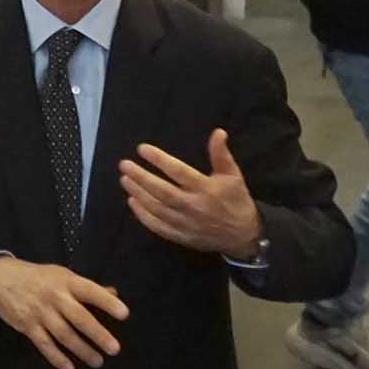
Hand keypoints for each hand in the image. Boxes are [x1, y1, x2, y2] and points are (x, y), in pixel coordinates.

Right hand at [0, 257, 129, 368]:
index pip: (90, 291)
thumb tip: (113, 294)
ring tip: (98, 361)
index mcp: (66, 282)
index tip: (124, 314)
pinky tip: (69, 367)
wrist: (1, 279)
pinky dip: (57, 358)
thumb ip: (87, 287)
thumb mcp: (62, 275)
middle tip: (114, 349)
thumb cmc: (38, 278)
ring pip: (64, 335)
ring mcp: (40, 313)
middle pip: (79, 318)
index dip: (107, 302)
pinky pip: (45, 345)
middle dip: (98, 334)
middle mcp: (55, 297)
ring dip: (82, 350)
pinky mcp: (28, 327)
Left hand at [121, 130, 263, 257]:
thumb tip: (217, 132)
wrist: (244, 235)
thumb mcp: (233, 175)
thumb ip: (221, 155)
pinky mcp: (181, 236)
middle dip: (141, 177)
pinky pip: (158, 226)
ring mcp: (185, 223)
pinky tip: (132, 202)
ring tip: (125, 179)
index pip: (178, 171)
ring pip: (156, 208)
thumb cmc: (236, 200)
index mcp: (205, 189)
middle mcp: (193, 206)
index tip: (142, 149)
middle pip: (161, 191)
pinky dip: (143, 215)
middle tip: (124, 165)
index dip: (159, 159)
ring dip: (138, 193)